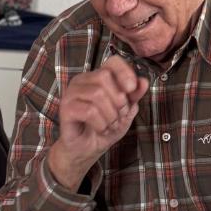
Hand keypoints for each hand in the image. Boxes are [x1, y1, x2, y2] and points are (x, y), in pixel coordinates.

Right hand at [47, 56, 148, 189]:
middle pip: (104, 76)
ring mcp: (72, 93)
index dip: (125, 72)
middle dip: (119, 100)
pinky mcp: (66, 108)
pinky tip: (101, 129)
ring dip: (110, 115)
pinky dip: (101, 123)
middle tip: (120, 116)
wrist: (87, 150)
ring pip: (97, 94)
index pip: (113, 61)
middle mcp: (83, 81)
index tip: (132, 89)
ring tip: (111, 125)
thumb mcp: (125, 112)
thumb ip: (134, 96)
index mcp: (97, 77)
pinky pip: (89, 111)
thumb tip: (144, 81)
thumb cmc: (104, 128)